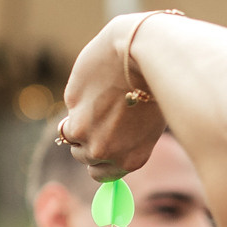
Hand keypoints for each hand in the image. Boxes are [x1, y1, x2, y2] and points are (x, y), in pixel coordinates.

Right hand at [58, 13, 171, 181]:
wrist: (144, 52)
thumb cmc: (156, 85)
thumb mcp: (147, 125)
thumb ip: (125, 140)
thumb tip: (103, 146)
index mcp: (130, 159)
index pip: (99, 175)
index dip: (99, 158)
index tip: (102, 144)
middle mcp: (104, 151)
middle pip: (83, 155)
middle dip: (90, 138)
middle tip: (106, 114)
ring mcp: (84, 130)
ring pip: (71, 134)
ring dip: (80, 120)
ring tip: (102, 99)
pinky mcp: (71, 105)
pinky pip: (70, 108)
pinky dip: (78, 100)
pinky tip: (97, 83)